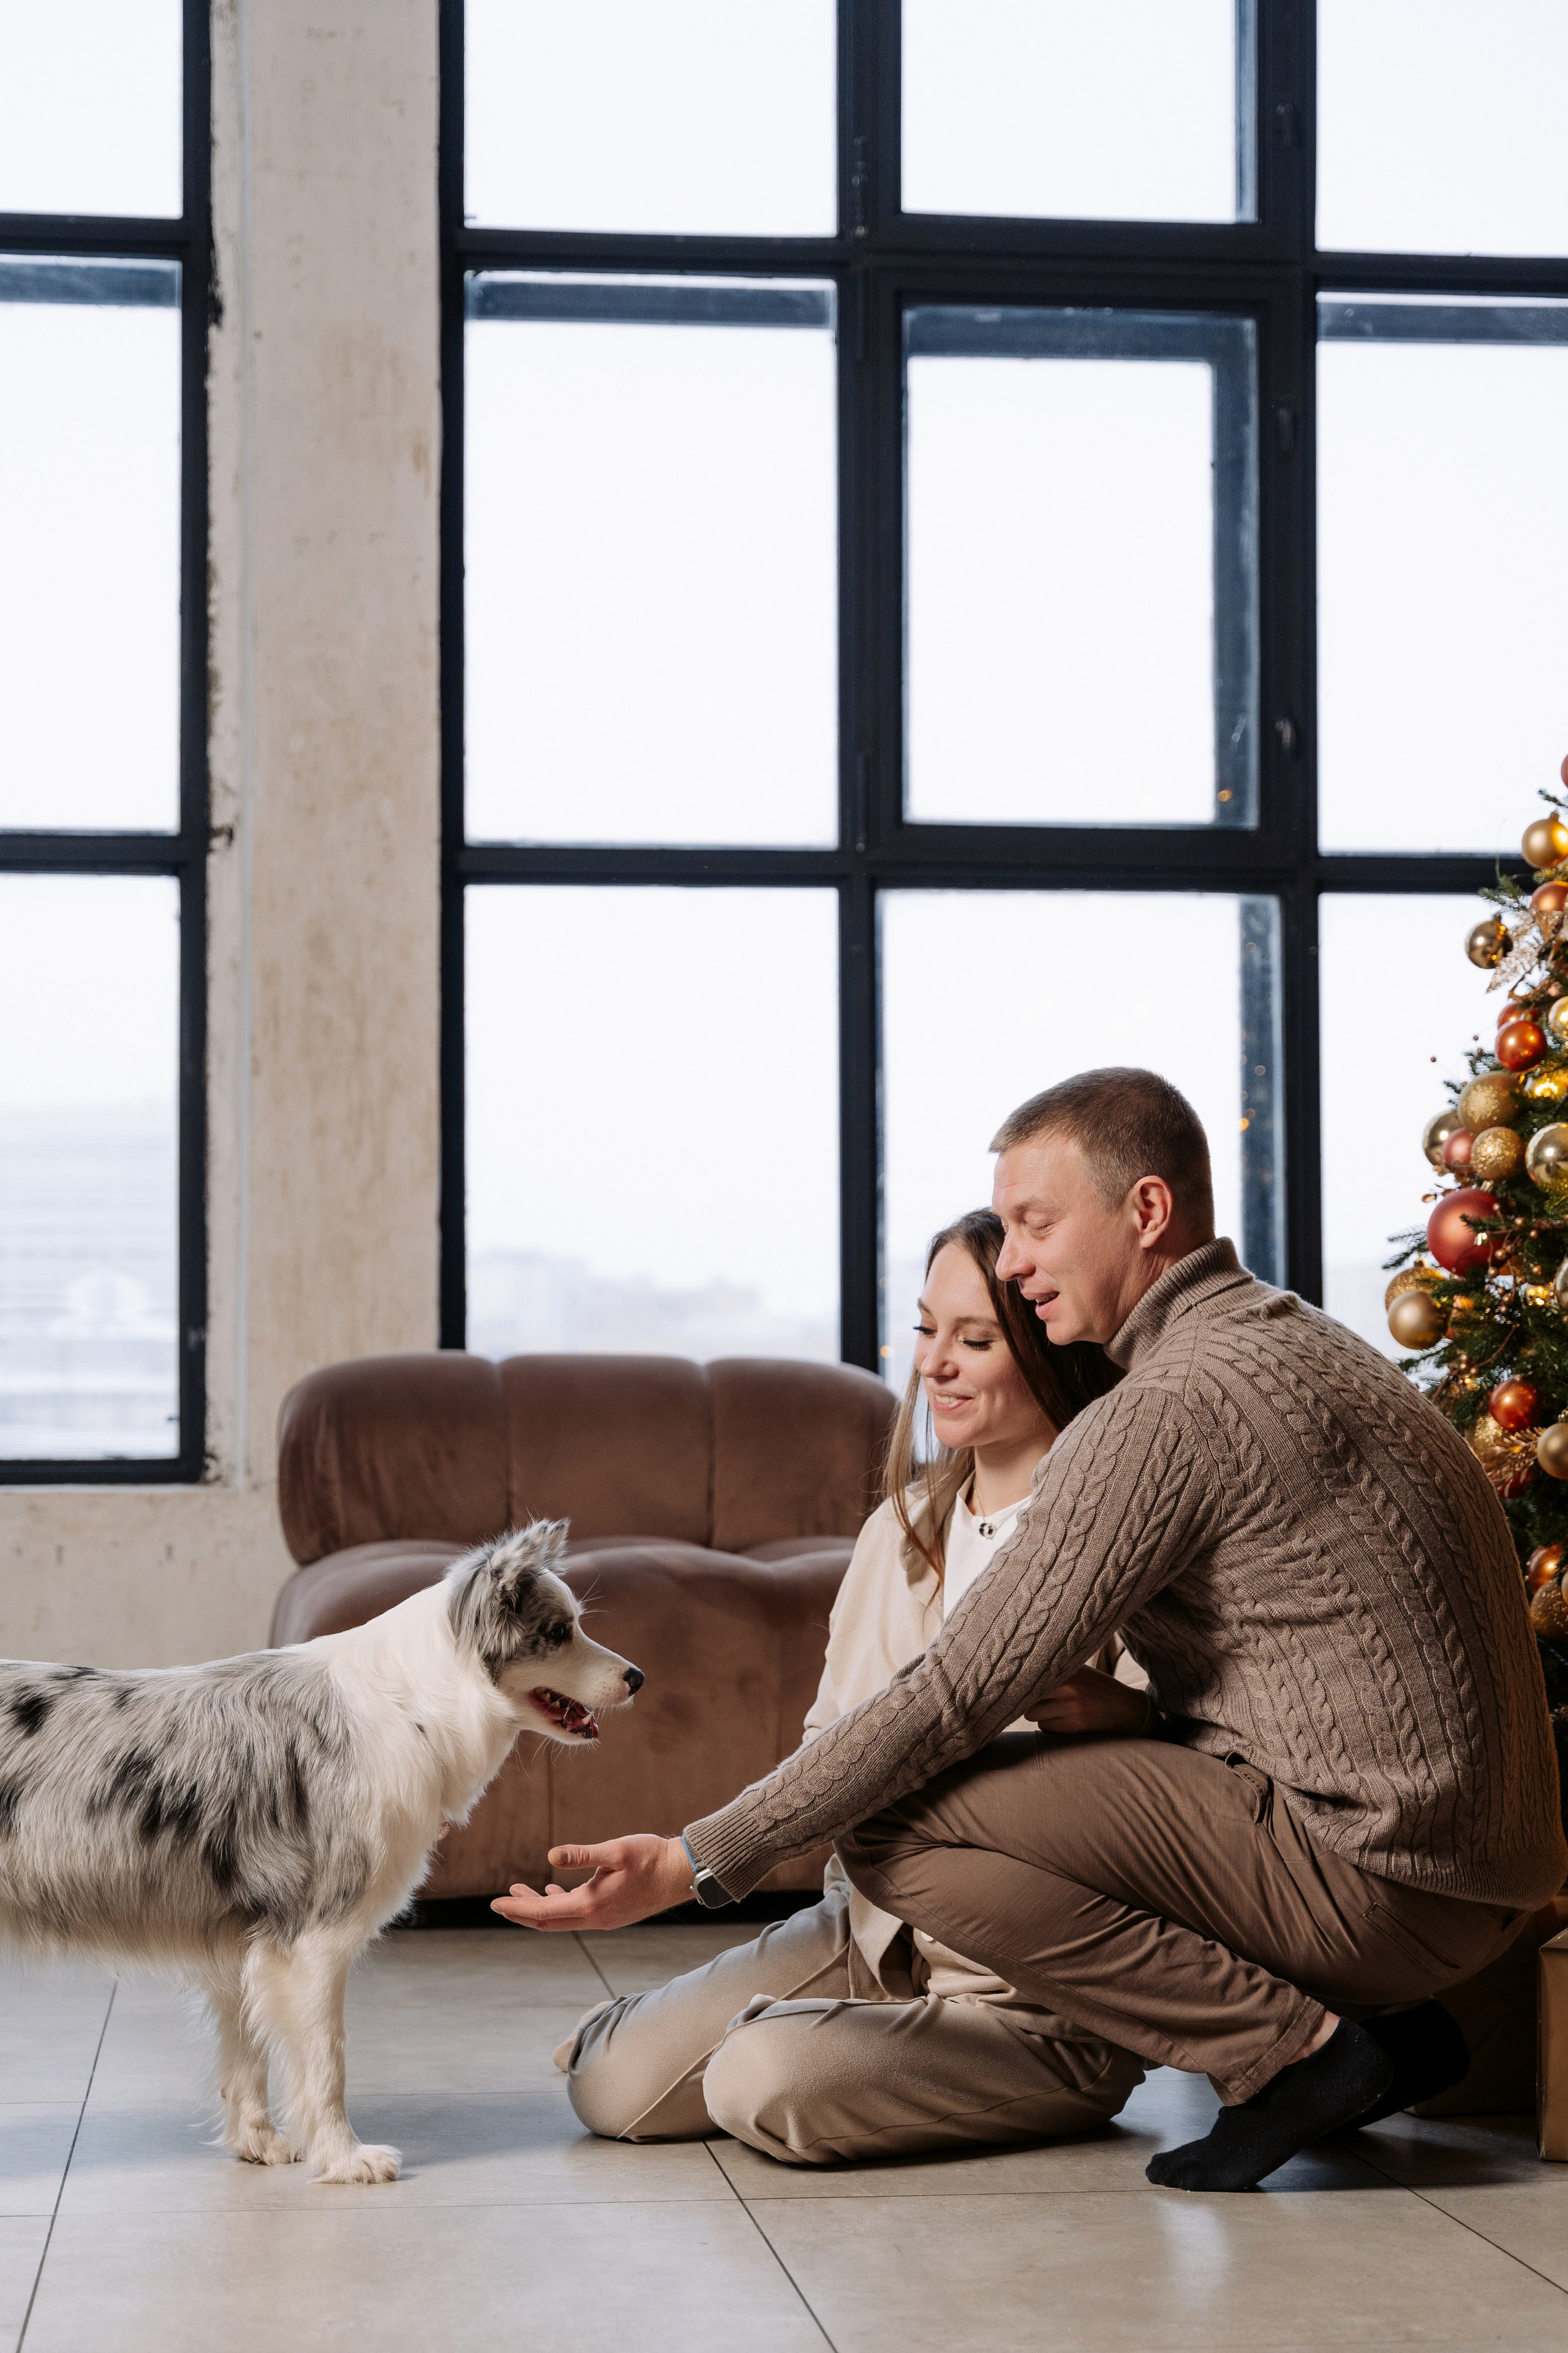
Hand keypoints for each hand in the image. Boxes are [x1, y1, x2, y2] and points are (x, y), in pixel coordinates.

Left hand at [490, 1834, 694, 1931]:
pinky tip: (554, 1890)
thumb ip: (582, 1854)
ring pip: (562, 1919)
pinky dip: (559, 1905)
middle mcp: (595, 1918)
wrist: (681, 1874)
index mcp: (591, 1905)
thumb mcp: (615, 1851)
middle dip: (522, 1912)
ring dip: (540, 1908)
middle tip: (500, 1902)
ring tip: (520, 1892)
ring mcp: (605, 1920)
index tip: (495, 1904)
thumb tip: (550, 1857)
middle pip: (549, 1921)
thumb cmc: (650, 1858)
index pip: (543, 1911)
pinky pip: (577, 1915)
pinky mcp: (613, 1914)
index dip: (517, 1908)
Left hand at [1027, 1666, 1153, 1738]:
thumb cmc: (1099, 1687)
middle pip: (1028, 1695)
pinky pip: (1046, 1728)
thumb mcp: (1081, 1671)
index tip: (1011, 1682)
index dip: (1020, 1680)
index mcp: (1069, 1670)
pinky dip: (1048, 1725)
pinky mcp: (1075, 1726)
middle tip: (1033, 1698)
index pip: (1033, 1674)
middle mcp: (1069, 1687)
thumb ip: (1058, 1670)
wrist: (1127, 1708)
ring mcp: (1071, 1708)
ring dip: (1037, 1713)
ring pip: (1033, 1714)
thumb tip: (1025, 1670)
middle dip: (1027, 1698)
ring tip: (1049, 1709)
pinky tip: (1060, 1720)